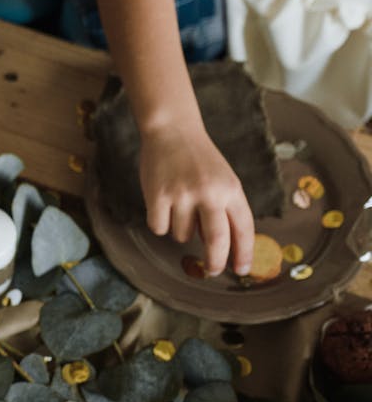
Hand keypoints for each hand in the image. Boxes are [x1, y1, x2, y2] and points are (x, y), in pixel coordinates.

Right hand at [138, 126, 254, 276]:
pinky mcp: (158, 196)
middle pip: (216, 240)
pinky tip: (161, 204)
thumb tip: (222, 247)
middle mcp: (210, 193)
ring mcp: (183, 195)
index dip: (244, 253)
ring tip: (178, 205)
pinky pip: (160, 228)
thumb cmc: (198, 159)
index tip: (242, 269)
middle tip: (213, 270)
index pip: (243, 229)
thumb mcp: (223, 179)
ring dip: (180, 229)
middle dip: (215, 261)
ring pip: (182, 235)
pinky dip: (160, 222)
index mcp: (231, 189)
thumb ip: (226, 209)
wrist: (172, 131)